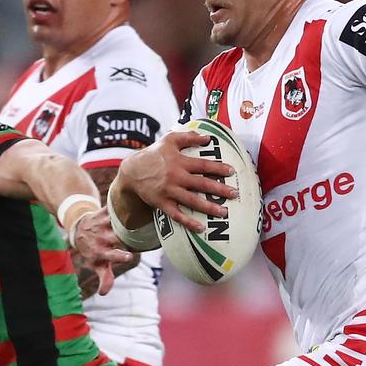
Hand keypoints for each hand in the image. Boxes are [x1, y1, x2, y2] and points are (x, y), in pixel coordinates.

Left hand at [69, 208, 135, 295]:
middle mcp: (101, 238)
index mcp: (101, 252)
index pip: (111, 256)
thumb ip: (105, 278)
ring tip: (139, 216)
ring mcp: (102, 224)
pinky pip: (112, 206)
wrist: (79, 229)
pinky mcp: (103, 211)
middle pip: (116, 236)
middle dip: (125, 236)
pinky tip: (134, 200)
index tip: (130, 257)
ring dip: (125, 218)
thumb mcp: (97, 265)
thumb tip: (104, 293)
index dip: (120, 257)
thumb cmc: (93, 251)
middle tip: (138, 234)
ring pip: (115, 220)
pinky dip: (121, 203)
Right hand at [117, 131, 236, 232]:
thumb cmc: (154, 154)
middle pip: (201, 184)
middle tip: (235, 194)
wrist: (131, 171)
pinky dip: (188, 222)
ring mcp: (169, 191)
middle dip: (219, 189)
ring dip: (208, 208)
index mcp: (179, 161)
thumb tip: (208, 137)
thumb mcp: (169, 140)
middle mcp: (175, 177)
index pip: (202, 165)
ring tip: (224, 213)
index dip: (217, 168)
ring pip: (191, 201)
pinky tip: (201, 228)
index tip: (231, 171)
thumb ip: (189, 137)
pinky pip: (176, 215)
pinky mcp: (162, 203)